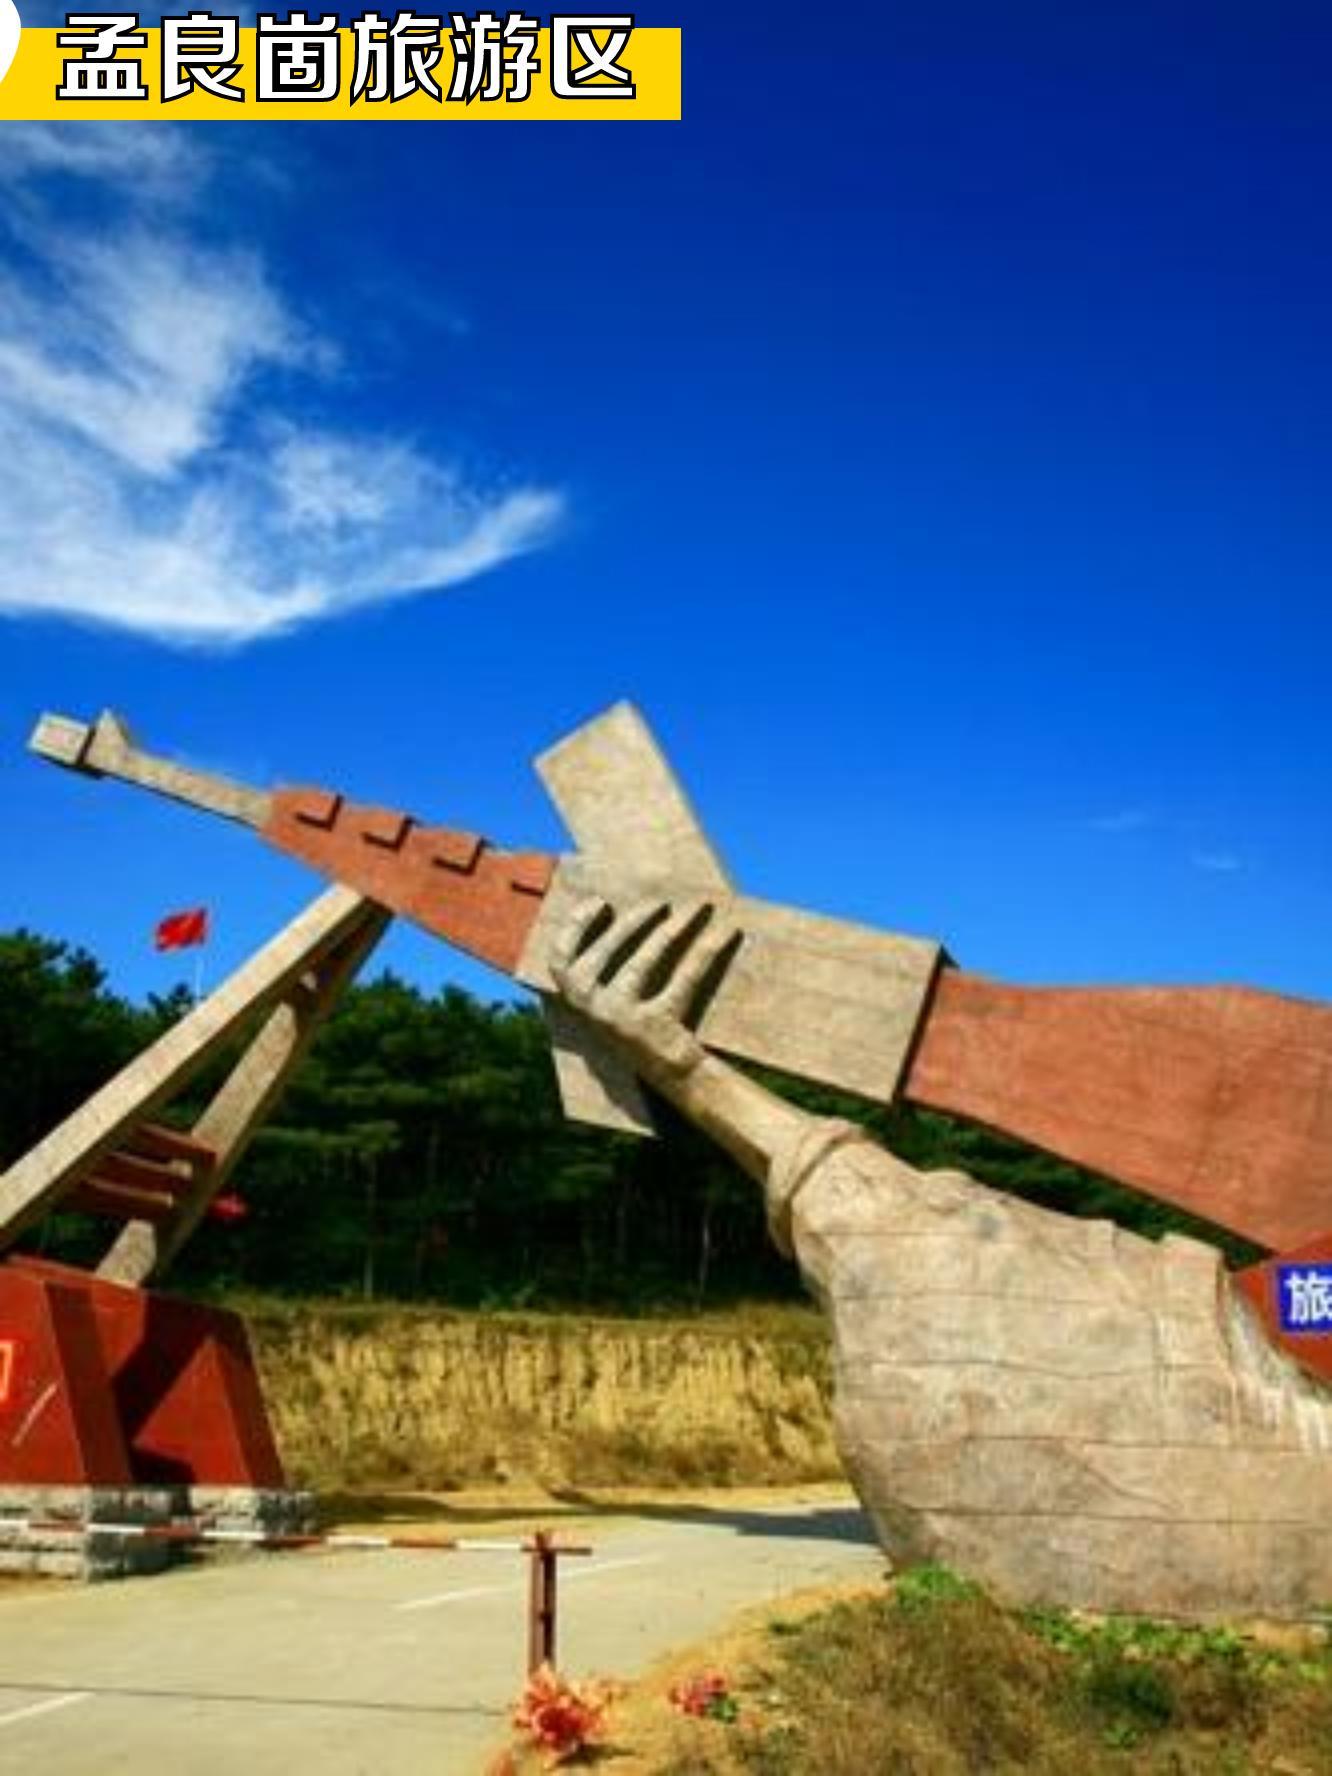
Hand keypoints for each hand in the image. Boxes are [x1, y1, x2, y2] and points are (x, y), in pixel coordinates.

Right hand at [549, 897, 739, 1086]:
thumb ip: (606, 967)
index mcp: (577, 1004)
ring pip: (644, 963)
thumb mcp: (613, 1000)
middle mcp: (594, 1012)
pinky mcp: (657, 1026)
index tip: (600, 902)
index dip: (575, 927)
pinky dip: (707, 952)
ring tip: (696, 909)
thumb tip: (625, 907)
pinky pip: (684, 979)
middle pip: (606, 954)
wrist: (672, 1072)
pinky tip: (726, 933)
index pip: (561, 961)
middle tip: (661, 903)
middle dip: (634, 921)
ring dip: (671, 930)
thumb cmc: (643, 1024)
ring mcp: (623, 1021)